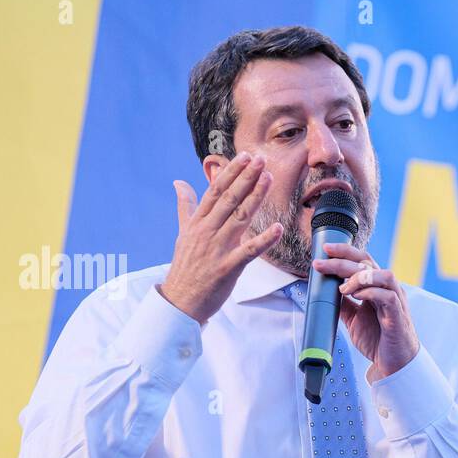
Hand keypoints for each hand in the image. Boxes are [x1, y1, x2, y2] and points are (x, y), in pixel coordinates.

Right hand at [160, 152, 281, 324]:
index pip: (215, 191)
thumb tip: (179, 182)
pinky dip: (264, 240)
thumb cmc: (185, 267)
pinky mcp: (228, 267)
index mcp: (197, 222)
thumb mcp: (183, 234)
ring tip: (269, 178)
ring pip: (239, 218)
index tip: (245, 156)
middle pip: (229, 199)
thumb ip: (185, 207)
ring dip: (256, 197)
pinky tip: (278, 228)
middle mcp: (207, 231)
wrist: (180, 301)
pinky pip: (249, 252)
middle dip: (246, 177)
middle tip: (261, 159)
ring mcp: (217, 249)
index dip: (231, 172)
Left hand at [312, 243, 419, 380]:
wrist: (393, 364)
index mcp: (377, 287)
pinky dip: (371, 293)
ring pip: (384, 275)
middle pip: (368, 263)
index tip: (325, 250)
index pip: (362, 260)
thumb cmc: (378, 340)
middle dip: (342, 261)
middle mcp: (388, 289)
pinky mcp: (398, 315)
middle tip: (321, 265)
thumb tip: (325, 291)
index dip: (344, 252)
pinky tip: (357, 297)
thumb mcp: (353, 318)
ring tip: (343, 288)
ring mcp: (396, 301)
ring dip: (360, 277)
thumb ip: (343, 304)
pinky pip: (388, 296)